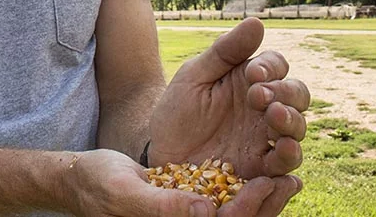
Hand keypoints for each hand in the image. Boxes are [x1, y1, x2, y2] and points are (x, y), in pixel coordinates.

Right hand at [61, 149, 302, 216]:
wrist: (84, 177)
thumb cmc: (100, 187)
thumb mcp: (128, 193)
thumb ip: (166, 205)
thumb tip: (207, 212)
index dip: (250, 208)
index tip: (268, 181)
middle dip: (267, 203)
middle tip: (291, 176)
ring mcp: (195, 214)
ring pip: (239, 210)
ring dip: (264, 193)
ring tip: (286, 168)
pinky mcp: (195, 201)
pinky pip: (229, 195)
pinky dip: (250, 183)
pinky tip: (266, 165)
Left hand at [148, 18, 309, 180]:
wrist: (158, 150)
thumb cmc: (176, 109)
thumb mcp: (195, 76)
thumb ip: (225, 52)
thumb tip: (257, 21)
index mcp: (249, 80)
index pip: (276, 66)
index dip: (272, 67)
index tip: (253, 73)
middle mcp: (264, 108)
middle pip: (296, 95)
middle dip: (285, 92)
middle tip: (259, 95)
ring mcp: (265, 138)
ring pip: (296, 127)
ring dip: (292, 120)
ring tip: (274, 116)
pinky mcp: (261, 169)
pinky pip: (285, 165)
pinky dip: (289, 156)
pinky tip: (282, 147)